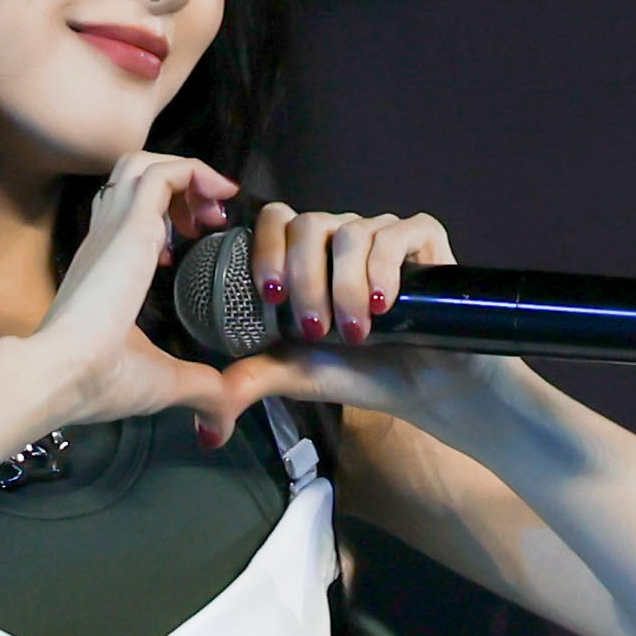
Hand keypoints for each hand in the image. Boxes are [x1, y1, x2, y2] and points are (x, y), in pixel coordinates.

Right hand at [25, 150, 244, 430]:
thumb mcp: (162, 382)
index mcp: (104, 268)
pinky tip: (216, 197)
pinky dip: (193, 173)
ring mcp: (113, 229)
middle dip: (178, 185)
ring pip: (142, 163)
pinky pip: (161, 173)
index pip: (126, 215)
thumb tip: (223, 419)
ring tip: (213, 203)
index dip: (164, 215)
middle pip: (133, 177)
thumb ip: (198, 390)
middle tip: (207, 219)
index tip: (191, 241)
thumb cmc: (99, 381)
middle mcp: (103, 240)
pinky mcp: (129, 226)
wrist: (61, 375)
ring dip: (186, 172)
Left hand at [204, 200, 520, 453]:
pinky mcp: (423, 238)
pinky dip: (384, 269)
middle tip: (315, 330)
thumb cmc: (361, 372)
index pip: (275, 220)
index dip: (266, 249)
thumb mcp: (296, 374)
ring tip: (356, 333)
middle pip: (308, 223)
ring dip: (345, 287)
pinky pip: (396, 234)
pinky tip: (384, 304)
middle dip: (304, 278)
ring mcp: (383, 233)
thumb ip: (252, 379)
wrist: (425, 389)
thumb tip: (209, 415)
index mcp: (307, 254)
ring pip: (350, 233)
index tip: (271, 297)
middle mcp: (342, 235)